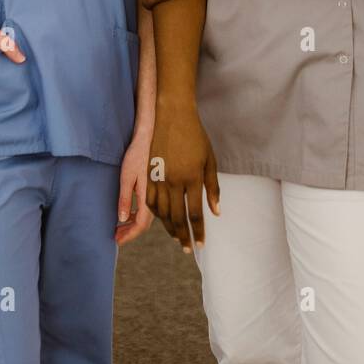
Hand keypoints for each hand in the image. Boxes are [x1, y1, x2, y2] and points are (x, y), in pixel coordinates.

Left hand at [115, 125, 153, 245]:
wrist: (152, 135)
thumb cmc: (138, 153)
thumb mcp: (127, 175)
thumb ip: (124, 197)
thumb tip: (121, 219)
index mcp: (149, 197)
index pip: (140, 224)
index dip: (129, 235)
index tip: (117, 240)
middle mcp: (156, 198)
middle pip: (144, 223)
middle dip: (129, 231)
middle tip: (115, 235)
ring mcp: (158, 193)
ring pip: (147, 216)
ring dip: (133, 223)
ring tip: (120, 226)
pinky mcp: (157, 186)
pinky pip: (150, 207)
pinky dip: (138, 214)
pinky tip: (130, 212)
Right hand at [147, 100, 219, 250]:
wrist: (172, 114)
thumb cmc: (195, 136)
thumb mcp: (210, 160)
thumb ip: (212, 188)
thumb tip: (216, 212)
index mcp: (192, 178)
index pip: (195, 213)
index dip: (198, 231)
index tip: (201, 244)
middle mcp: (174, 181)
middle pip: (177, 217)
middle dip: (183, 236)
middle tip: (188, 248)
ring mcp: (158, 177)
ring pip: (161, 211)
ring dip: (169, 227)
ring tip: (176, 236)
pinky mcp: (147, 172)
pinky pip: (148, 200)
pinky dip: (155, 213)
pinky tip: (162, 218)